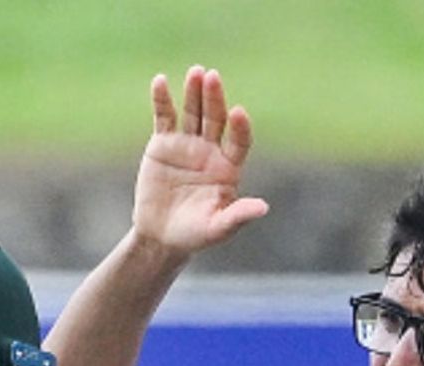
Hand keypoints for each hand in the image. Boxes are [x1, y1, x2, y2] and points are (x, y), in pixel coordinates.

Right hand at [132, 66, 267, 256]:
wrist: (161, 235)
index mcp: (229, 166)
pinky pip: (164, 117)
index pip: (239, 141)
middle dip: (214, 99)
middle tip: (213, 78)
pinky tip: (160, 81)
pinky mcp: (163, 143)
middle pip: (215, 118)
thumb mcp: (218, 229)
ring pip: (193, 112)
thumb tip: (263, 208)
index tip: (238, 113)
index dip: (240, 127)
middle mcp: (211, 150)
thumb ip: (238, 216)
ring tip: (196, 72)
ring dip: (194, 92)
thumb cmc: (195, 234)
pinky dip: (161, 99)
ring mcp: (187, 143)